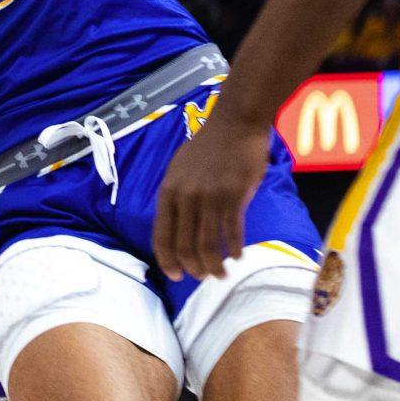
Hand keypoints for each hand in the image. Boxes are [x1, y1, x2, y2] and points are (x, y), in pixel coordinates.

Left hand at [152, 113, 268, 281]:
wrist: (235, 123)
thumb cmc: (209, 146)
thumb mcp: (181, 170)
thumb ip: (177, 197)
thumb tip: (178, 227)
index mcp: (168, 192)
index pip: (161, 236)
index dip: (168, 261)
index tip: (177, 277)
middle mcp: (185, 197)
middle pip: (185, 246)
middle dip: (194, 269)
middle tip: (204, 277)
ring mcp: (209, 197)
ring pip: (208, 245)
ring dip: (215, 266)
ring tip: (222, 273)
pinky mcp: (234, 196)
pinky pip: (232, 233)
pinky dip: (235, 250)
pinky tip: (238, 256)